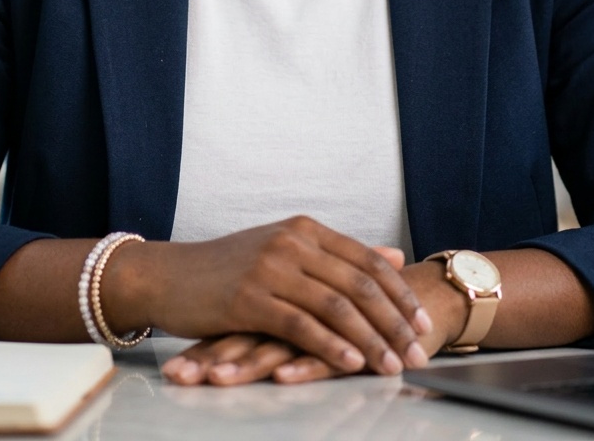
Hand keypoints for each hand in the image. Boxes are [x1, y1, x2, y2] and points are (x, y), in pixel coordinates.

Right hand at [161, 252, 469, 385]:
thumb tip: (393, 256)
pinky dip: (331, 346)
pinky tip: (351, 364)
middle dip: (394, 321)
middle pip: (358, 284)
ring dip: (371, 340)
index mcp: (305, 229)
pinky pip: (300, 324)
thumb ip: (338, 254)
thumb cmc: (228, 268)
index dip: (399, 293)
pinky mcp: (249, 297)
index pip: (366, 260)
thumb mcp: (286, 250)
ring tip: (393, 365)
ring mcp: (271, 267)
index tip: (423, 322)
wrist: (169, 275)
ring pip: (336, 306)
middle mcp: (293, 242)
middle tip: (419, 352)